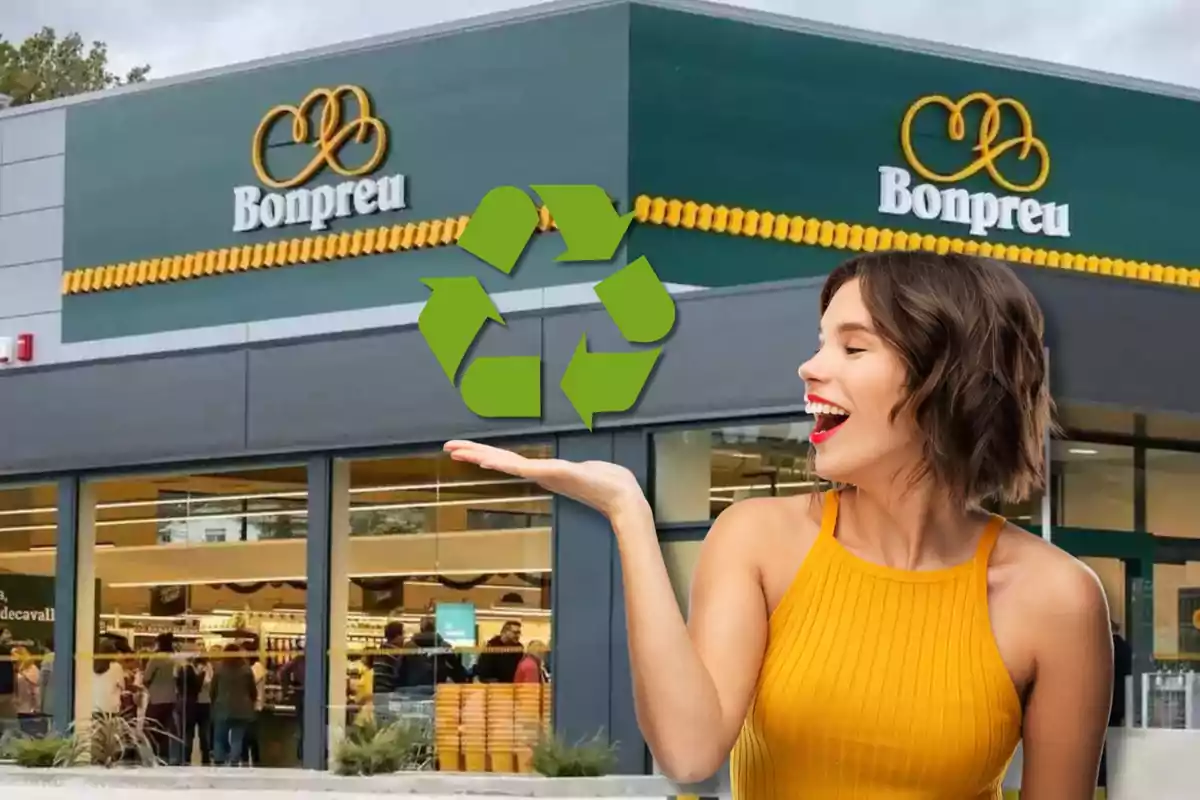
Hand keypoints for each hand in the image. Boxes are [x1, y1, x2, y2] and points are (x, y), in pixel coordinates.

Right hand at [443, 440, 649, 520]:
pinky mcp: (550, 474)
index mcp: (547, 472)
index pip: (511, 461)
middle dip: (474, 454)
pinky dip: (500, 462)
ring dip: (480, 455)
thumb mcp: (588, 470)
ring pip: (505, 463)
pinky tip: (484, 458)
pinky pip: (520, 467)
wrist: (623, 498)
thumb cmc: (611, 484)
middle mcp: (541, 474)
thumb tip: (582, 470)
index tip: (469, 451)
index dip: (488, 455)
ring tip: (457, 450)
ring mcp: (544, 475)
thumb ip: (579, 470)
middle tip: (449, 448)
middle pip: (500, 461)